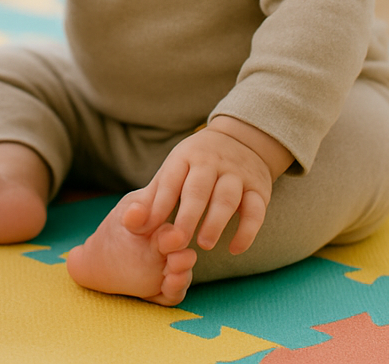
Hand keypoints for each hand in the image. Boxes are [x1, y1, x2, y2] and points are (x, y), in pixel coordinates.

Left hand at [121, 118, 290, 255]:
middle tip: (178, 242)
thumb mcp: (173, 171)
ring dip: (215, 222)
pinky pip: (256, 210)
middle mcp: (211, 163)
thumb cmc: (196, 164)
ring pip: (227, 198)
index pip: (170, 181)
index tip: (147, 229)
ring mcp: (236, 174)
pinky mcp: (259, 188)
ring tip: (204, 244)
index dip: (158, 205)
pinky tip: (235, 249)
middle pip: (198, 190)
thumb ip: (152, 199)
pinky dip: (247, 231)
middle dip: (187, 216)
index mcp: (185, 157)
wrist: (241, 140)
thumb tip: (130, 223)